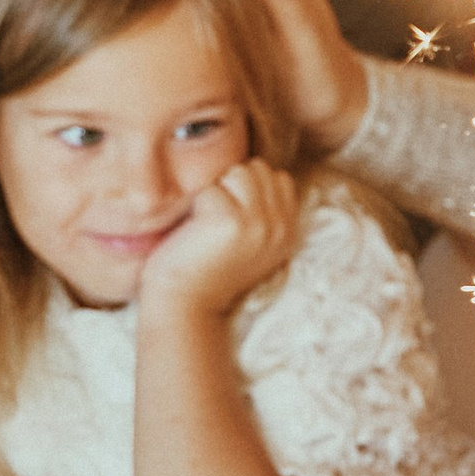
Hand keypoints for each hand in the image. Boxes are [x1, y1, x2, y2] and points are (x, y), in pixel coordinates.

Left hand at [140, 157, 301, 319]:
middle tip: (215, 221)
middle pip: (258, 170)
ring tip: (207, 222)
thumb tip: (253, 170)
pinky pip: (211, 188)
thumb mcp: (251, 243)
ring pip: (239, 172)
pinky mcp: (231, 221)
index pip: (279, 178)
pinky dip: (197, 204)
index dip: (249, 187)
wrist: (187, 305)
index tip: (231, 215)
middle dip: (232, 185)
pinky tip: (195, 231)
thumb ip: (263, 211)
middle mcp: (280, 227)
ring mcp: (259, 223)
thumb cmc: (208, 269)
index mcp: (288, 232)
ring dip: (217, 190)